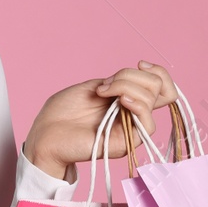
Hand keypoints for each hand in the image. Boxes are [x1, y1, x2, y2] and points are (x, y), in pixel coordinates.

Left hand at [21, 60, 177, 181]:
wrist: (45, 134)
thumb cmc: (63, 112)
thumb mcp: (94, 86)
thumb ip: (120, 82)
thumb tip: (138, 80)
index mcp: (128, 100)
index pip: (162, 86)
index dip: (158, 72)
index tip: (139, 64)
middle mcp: (134, 114)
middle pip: (160, 88)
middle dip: (132, 76)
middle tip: (105, 85)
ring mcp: (132, 129)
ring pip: (152, 100)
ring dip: (126, 87)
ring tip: (102, 92)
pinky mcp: (127, 142)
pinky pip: (147, 123)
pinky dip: (136, 104)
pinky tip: (119, 101)